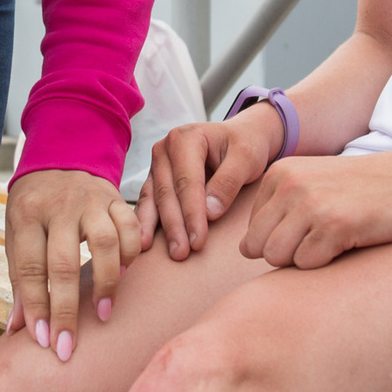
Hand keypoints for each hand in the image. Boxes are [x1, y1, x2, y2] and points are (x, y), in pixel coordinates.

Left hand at [4, 168, 141, 361]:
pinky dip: (131, 253)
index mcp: (27, 215)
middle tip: (67, 345)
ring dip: (105, 283)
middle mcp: (59, 206)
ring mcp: (90, 200)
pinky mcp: (115, 197)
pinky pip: (130, 227)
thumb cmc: (35, 207)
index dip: (36, 306)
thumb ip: (21, 279)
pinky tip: (125, 274)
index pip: (30, 267)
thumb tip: (17, 329)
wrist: (61, 157)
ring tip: (102, 312)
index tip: (43, 339)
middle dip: (66, 309)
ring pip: (105, 243)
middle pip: (64, 262)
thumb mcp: (17, 235)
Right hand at [139, 105, 285, 262]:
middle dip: (175, 226)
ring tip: (166, 253)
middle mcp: (164, 149)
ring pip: (154, 200)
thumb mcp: (247, 157)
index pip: (187, 181)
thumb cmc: (246, 146)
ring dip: (158, 229)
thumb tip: (210, 214)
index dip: (192, 213)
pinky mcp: (155, 180)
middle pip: (167, 193)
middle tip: (182, 254)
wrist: (242, 137)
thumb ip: (229, 181)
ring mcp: (157, 165)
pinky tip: (144, 244)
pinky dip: (148, 224)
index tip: (199, 241)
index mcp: (185, 138)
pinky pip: (148, 203)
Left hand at [235, 146, 391, 270]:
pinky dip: (326, 262)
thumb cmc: (364, 190)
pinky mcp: (334, 225)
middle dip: (287, 254)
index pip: (251, 231)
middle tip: (321, 240)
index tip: (313, 227)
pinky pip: (306, 264)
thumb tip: (245, 250)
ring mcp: (310, 204)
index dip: (281, 240)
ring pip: (276, 257)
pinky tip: (349, 241)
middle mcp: (289, 184)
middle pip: (257, 247)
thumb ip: (278, 209)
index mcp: (278, 173)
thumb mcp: (313, 184)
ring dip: (304, 259)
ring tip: (333, 240)